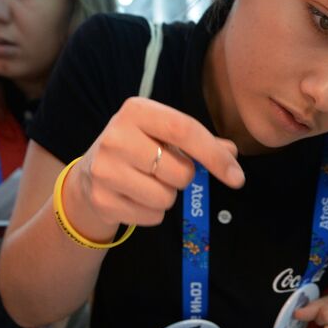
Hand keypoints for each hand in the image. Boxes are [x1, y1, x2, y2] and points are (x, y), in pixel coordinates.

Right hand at [64, 98, 243, 239]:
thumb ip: (200, 142)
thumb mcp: (164, 137)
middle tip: (166, 172)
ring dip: (167, 197)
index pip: (184, 129)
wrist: (90, 176)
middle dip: (184, 178)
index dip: (214, 155)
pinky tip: (135, 198)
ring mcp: (105, 169)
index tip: (236, 177)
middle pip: (180, 171)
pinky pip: (152, 216)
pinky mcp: (102, 200)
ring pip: (166, 198)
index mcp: (136, 111)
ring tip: (148, 184)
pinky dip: (152, 212)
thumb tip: (232, 154)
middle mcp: (116, 136)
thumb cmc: (138, 150)